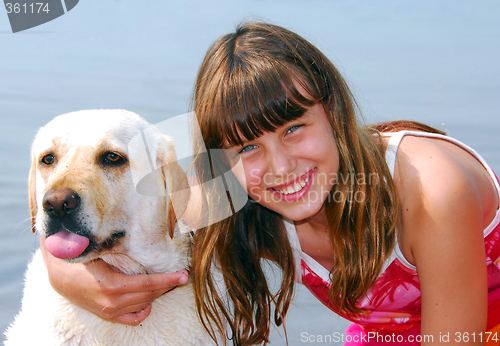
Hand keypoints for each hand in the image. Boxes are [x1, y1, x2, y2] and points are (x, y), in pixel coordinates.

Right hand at [40, 236, 188, 325]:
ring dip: (159, 293)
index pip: (148, 283)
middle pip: (150, 294)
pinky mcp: (107, 315)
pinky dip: (144, 310)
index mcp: (112, 285)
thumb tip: (139, 232)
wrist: (58, 275)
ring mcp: (110, 311)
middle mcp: (112, 302)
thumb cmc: (79, 258)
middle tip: (183, 276)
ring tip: (170, 283)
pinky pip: (132, 318)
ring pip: (144, 304)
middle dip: (169, 285)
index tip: (184, 274)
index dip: (168, 279)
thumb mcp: (98, 250)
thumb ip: (117, 245)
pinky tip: (150, 301)